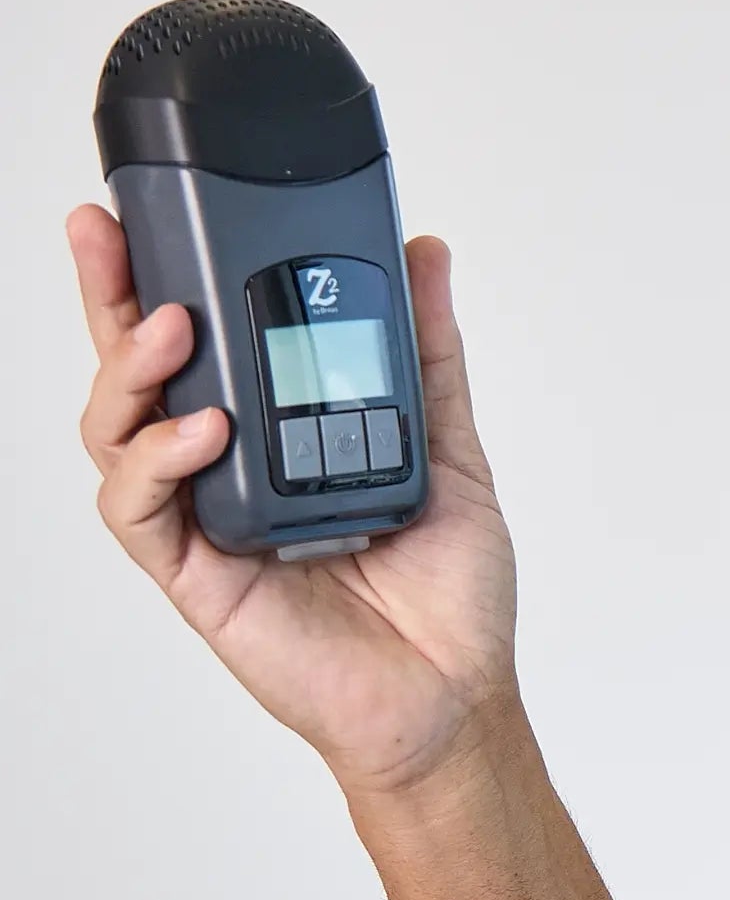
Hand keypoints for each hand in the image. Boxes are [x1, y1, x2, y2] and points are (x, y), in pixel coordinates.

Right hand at [68, 204, 521, 800]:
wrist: (455, 690)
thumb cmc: (447, 586)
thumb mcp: (446, 441)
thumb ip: (426, 350)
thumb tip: (426, 252)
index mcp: (277, 428)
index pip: (203, 338)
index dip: (162, 275)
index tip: (146, 210)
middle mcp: (230, 466)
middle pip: (140, 373)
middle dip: (109, 297)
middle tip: (104, 233)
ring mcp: (207, 518)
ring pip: (120, 435)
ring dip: (131, 373)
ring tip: (171, 327)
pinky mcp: (199, 575)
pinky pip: (144, 514)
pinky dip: (158, 465)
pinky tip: (203, 432)